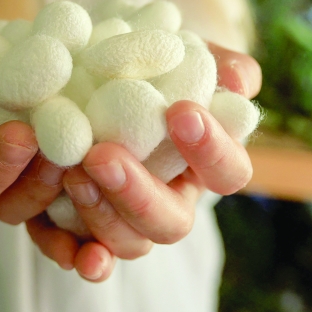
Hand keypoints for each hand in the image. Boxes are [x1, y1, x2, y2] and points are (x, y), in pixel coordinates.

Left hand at [25, 43, 261, 281]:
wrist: (90, 62)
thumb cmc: (151, 62)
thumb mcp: (185, 53)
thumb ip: (218, 63)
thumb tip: (238, 82)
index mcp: (205, 162)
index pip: (227, 172)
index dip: (211, 149)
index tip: (180, 111)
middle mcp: (170, 200)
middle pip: (171, 223)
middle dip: (139, 194)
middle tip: (102, 156)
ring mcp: (127, 220)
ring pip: (128, 242)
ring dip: (101, 213)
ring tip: (72, 170)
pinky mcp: (80, 228)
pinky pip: (83, 257)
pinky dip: (78, 258)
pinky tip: (77, 256)